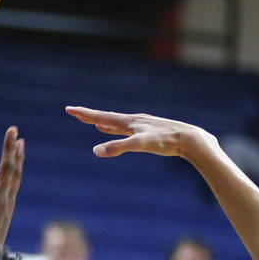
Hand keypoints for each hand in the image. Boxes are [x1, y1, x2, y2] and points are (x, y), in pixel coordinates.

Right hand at [65, 107, 215, 160]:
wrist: (190, 139)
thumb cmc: (165, 142)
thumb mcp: (140, 145)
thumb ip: (118, 148)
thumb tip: (96, 150)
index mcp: (129, 122)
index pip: (101, 116)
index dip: (85, 114)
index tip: (69, 109)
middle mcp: (134, 121)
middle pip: (107, 117)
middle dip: (90, 115)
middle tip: (74, 112)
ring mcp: (142, 126)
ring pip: (118, 123)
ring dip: (104, 122)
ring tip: (94, 122)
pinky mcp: (150, 132)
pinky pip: (128, 129)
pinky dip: (118, 129)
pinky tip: (118, 130)